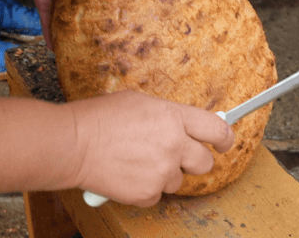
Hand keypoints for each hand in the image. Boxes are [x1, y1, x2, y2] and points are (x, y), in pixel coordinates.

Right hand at [66, 91, 234, 206]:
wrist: (73, 144)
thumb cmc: (100, 119)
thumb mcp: (140, 103)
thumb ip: (167, 115)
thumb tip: (182, 124)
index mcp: (173, 117)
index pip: (216, 129)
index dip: (225, 138)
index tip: (224, 143)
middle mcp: (174, 145)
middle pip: (204, 162)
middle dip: (193, 161)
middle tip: (174, 157)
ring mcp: (162, 171)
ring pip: (177, 181)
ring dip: (163, 175)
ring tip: (137, 161)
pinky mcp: (147, 193)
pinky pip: (156, 195)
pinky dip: (144, 188)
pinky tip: (127, 174)